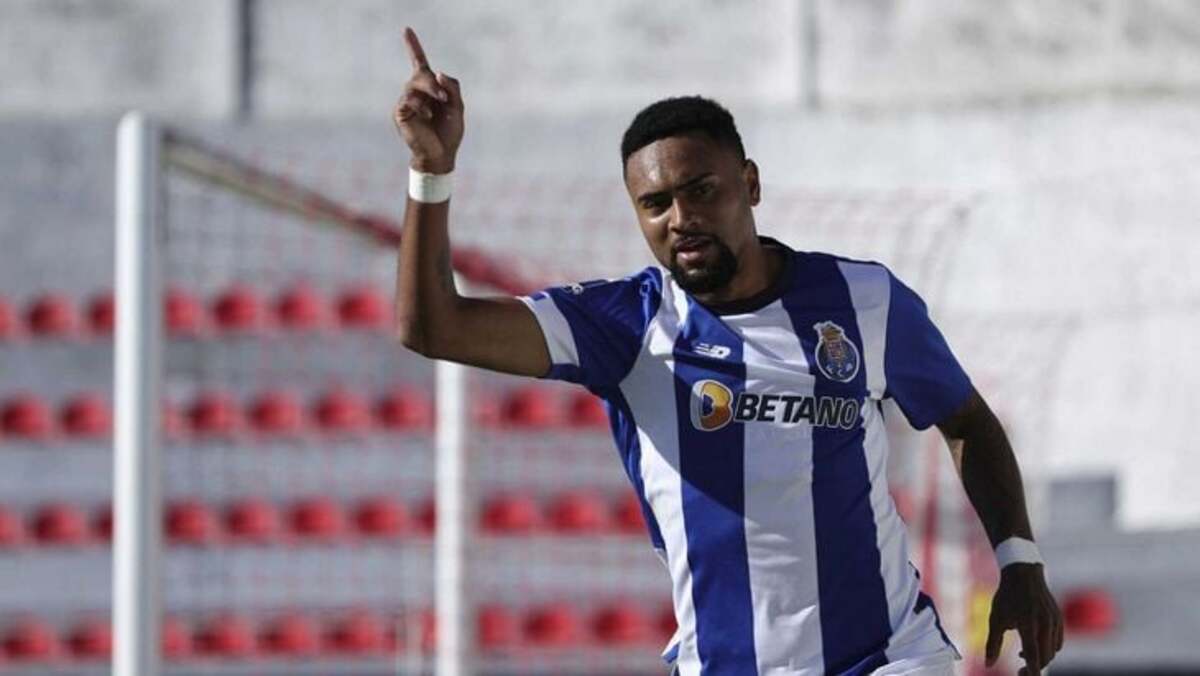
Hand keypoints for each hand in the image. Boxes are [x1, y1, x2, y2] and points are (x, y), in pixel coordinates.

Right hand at [393, 27, 463, 173]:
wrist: (441, 155)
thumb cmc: (449, 133)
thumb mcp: (458, 108)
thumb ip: (453, 88)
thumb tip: (438, 72)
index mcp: (429, 89)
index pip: (419, 63)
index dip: (413, 46)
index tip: (407, 29)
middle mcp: (415, 93)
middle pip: (420, 74)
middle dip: (433, 82)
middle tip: (445, 97)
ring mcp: (406, 102)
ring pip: (414, 85)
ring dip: (430, 91)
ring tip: (441, 104)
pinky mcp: (400, 113)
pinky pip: (408, 100)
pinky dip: (421, 106)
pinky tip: (428, 116)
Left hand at [985, 563, 1063, 674]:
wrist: (1023, 573)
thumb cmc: (1006, 597)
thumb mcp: (995, 619)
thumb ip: (993, 644)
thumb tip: (988, 665)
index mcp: (1028, 624)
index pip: (1033, 655)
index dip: (1032, 671)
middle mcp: (1045, 624)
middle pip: (1045, 657)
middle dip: (1034, 667)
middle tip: (1020, 671)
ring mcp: (1054, 621)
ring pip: (1052, 650)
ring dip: (1041, 657)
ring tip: (1021, 654)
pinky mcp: (1059, 619)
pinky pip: (1057, 642)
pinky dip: (1047, 648)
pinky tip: (1033, 644)